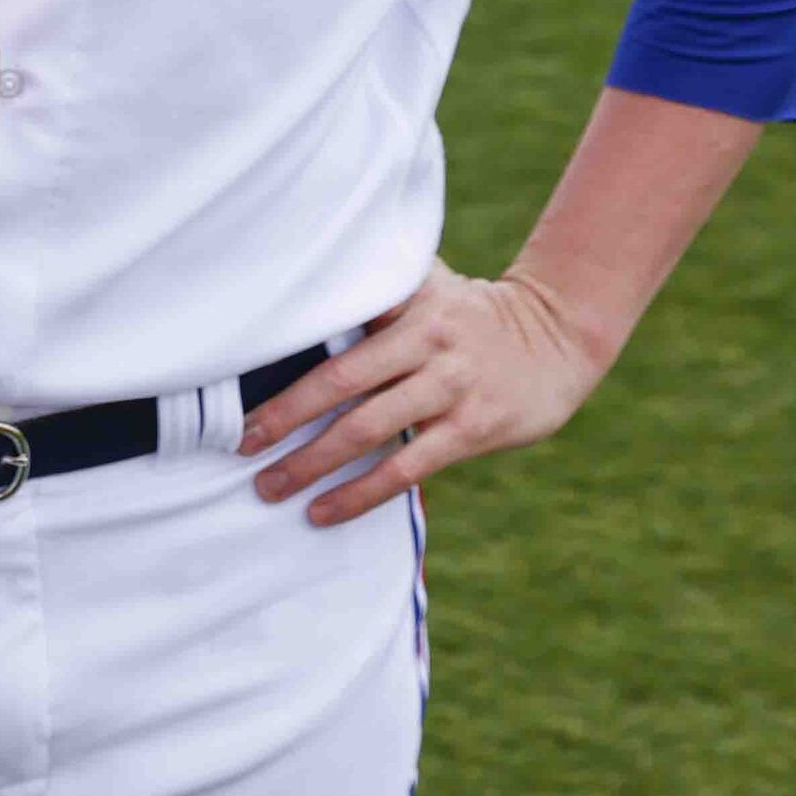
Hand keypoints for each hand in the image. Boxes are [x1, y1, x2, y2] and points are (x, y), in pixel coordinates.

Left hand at [240, 258, 623, 526]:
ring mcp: (451, 387)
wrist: (559, 335)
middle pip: (341, 382)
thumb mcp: (428, 283)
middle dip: (283, 417)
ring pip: (368, 430)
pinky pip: (406, 468)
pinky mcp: (473, 429)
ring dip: (312, 463)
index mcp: (408, 303)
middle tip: (239, 444)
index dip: (285, 354)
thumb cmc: (469, 312)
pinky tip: (323, 511)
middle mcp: (427, 342)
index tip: (237, 381)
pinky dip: (360, 493)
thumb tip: (298, 288)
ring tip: (269, 487)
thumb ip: (375, 288)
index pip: (336, 327)